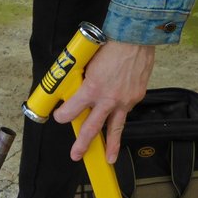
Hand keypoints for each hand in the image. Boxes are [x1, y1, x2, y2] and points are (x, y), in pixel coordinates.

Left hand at [53, 40, 155, 163]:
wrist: (136, 38)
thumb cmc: (111, 47)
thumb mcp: (87, 65)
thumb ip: (82, 83)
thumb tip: (75, 92)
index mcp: (91, 89)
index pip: (71, 111)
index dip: (63, 116)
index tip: (60, 117)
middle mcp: (107, 99)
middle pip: (92, 128)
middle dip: (82, 144)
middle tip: (76, 155)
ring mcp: (124, 101)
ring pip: (115, 128)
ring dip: (111, 146)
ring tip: (109, 159)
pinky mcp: (135, 98)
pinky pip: (125, 111)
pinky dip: (120, 115)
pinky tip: (117, 117)